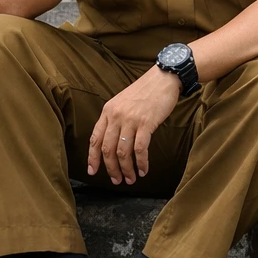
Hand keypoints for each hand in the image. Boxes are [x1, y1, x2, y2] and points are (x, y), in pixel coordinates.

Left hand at [87, 66, 180, 184]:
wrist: (164, 77)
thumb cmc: (145, 91)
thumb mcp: (123, 101)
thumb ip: (115, 118)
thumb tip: (113, 142)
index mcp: (108, 111)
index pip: (95, 139)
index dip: (93, 158)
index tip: (93, 171)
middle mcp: (116, 116)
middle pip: (108, 149)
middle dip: (111, 168)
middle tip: (117, 180)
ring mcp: (130, 119)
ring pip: (123, 152)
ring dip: (126, 169)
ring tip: (131, 179)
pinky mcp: (146, 123)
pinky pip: (140, 149)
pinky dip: (141, 162)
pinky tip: (143, 169)